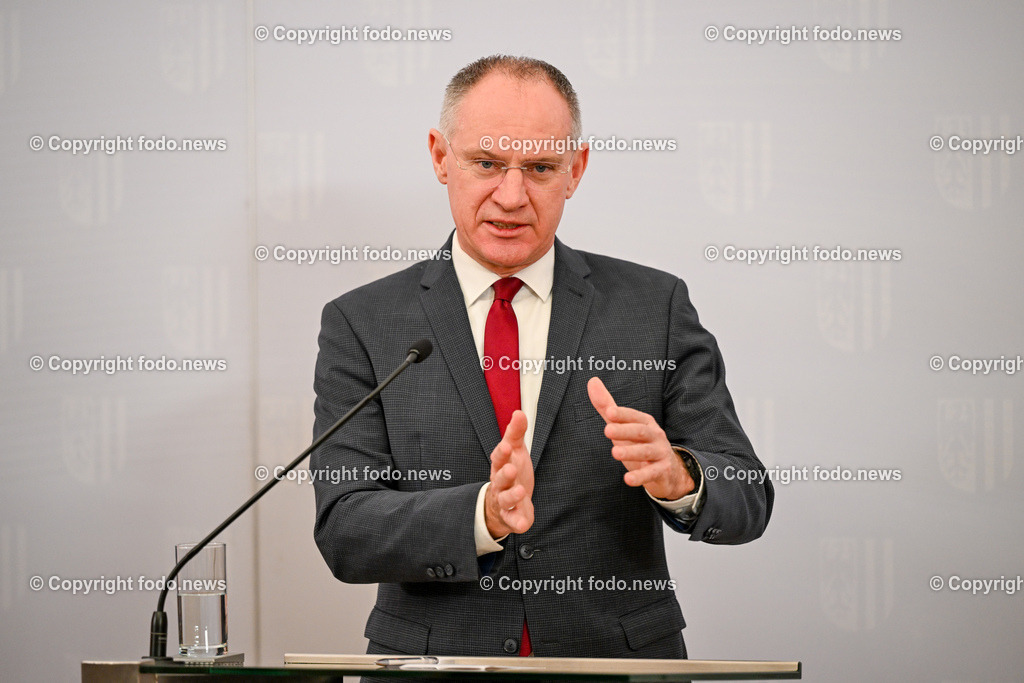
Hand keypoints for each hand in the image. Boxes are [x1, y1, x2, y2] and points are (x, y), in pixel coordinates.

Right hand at [484, 410, 534, 537]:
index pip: (499, 457)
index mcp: (501, 465)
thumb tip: (518, 413)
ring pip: (505, 499)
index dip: (502, 453)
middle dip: (504, 474)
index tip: (507, 446)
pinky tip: (524, 523)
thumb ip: (516, 433)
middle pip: (500, 478)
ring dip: (511, 496)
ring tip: (520, 492)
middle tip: (511, 469)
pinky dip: (518, 522)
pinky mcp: (512, 516)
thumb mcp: (515, 451)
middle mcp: (500, 483)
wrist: (504, 502)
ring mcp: (505, 500)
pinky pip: (513, 520)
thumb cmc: (511, 472)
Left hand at [587, 377, 693, 499]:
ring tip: (614, 453)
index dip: (622, 414)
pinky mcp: (663, 471)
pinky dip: (640, 477)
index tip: (609, 412)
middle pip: (640, 431)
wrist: (668, 471)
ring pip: (646, 452)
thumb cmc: (640, 444)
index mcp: (645, 422)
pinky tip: (628, 479)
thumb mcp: (623, 425)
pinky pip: (651, 474)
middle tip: (607, 430)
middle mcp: (655, 435)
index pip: (633, 416)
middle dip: (624, 430)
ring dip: (631, 452)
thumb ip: (607, 406)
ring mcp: (660, 453)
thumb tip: (592, 381)